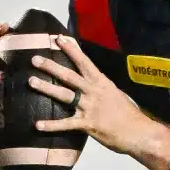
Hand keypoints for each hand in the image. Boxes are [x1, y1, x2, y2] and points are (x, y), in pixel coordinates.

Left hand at [28, 35, 169, 169]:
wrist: (138, 132)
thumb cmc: (127, 113)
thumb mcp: (114, 92)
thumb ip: (99, 86)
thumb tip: (88, 78)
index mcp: (101, 82)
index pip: (84, 61)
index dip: (71, 49)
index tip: (58, 38)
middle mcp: (94, 92)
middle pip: (69, 76)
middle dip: (51, 66)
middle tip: (34, 59)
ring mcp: (90, 107)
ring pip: (64, 95)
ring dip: (46, 88)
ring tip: (30, 81)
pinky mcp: (88, 125)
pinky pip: (66, 124)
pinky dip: (51, 125)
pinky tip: (37, 125)